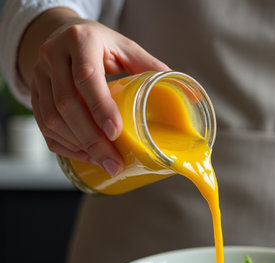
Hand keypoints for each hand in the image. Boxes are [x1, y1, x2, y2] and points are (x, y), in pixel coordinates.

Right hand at [26, 12, 168, 175]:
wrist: (64, 34)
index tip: (115, 133)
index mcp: (80, 41)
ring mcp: (39, 76)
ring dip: (79, 147)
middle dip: (92, 140)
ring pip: (52, 119)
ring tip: (104, 162)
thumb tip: (185, 96)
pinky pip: (44, 127)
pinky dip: (65, 146)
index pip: (87, 77)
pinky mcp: (34, 94)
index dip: (100, 107)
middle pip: (67, 105)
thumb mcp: (127, 48)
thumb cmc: (101, 44)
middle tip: (113, 163)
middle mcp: (53, 56)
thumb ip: (151, 68)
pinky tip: (86, 155)